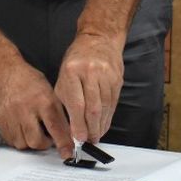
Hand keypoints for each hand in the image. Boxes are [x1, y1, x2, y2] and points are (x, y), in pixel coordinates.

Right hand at [0, 61, 70, 155]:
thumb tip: (69, 131)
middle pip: (37, 141)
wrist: (3, 73)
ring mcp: (11, 117)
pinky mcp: (1, 122)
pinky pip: (12, 141)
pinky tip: (22, 129)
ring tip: (34, 130)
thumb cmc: (28, 81)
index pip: (56, 126)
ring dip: (31, 142)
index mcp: (42, 100)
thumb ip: (57, 111)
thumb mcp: (49, 91)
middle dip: (45, 144)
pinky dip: (20, 139)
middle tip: (48, 137)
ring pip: (24, 144)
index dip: (64, 142)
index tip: (68, 152)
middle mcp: (26, 109)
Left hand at [54, 30, 124, 148]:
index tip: (79, 138)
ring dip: (101, 125)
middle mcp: (90, 72)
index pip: (77, 104)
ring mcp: (106, 75)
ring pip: (105, 107)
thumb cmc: (76, 61)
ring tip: (96, 135)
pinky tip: (103, 123)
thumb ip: (66, 101)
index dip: (78, 124)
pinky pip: (113, 103)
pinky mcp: (117, 78)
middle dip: (91, 128)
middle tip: (89, 141)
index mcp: (72, 71)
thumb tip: (70, 127)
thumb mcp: (63, 77)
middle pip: (93, 108)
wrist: (98, 39)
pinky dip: (108, 116)